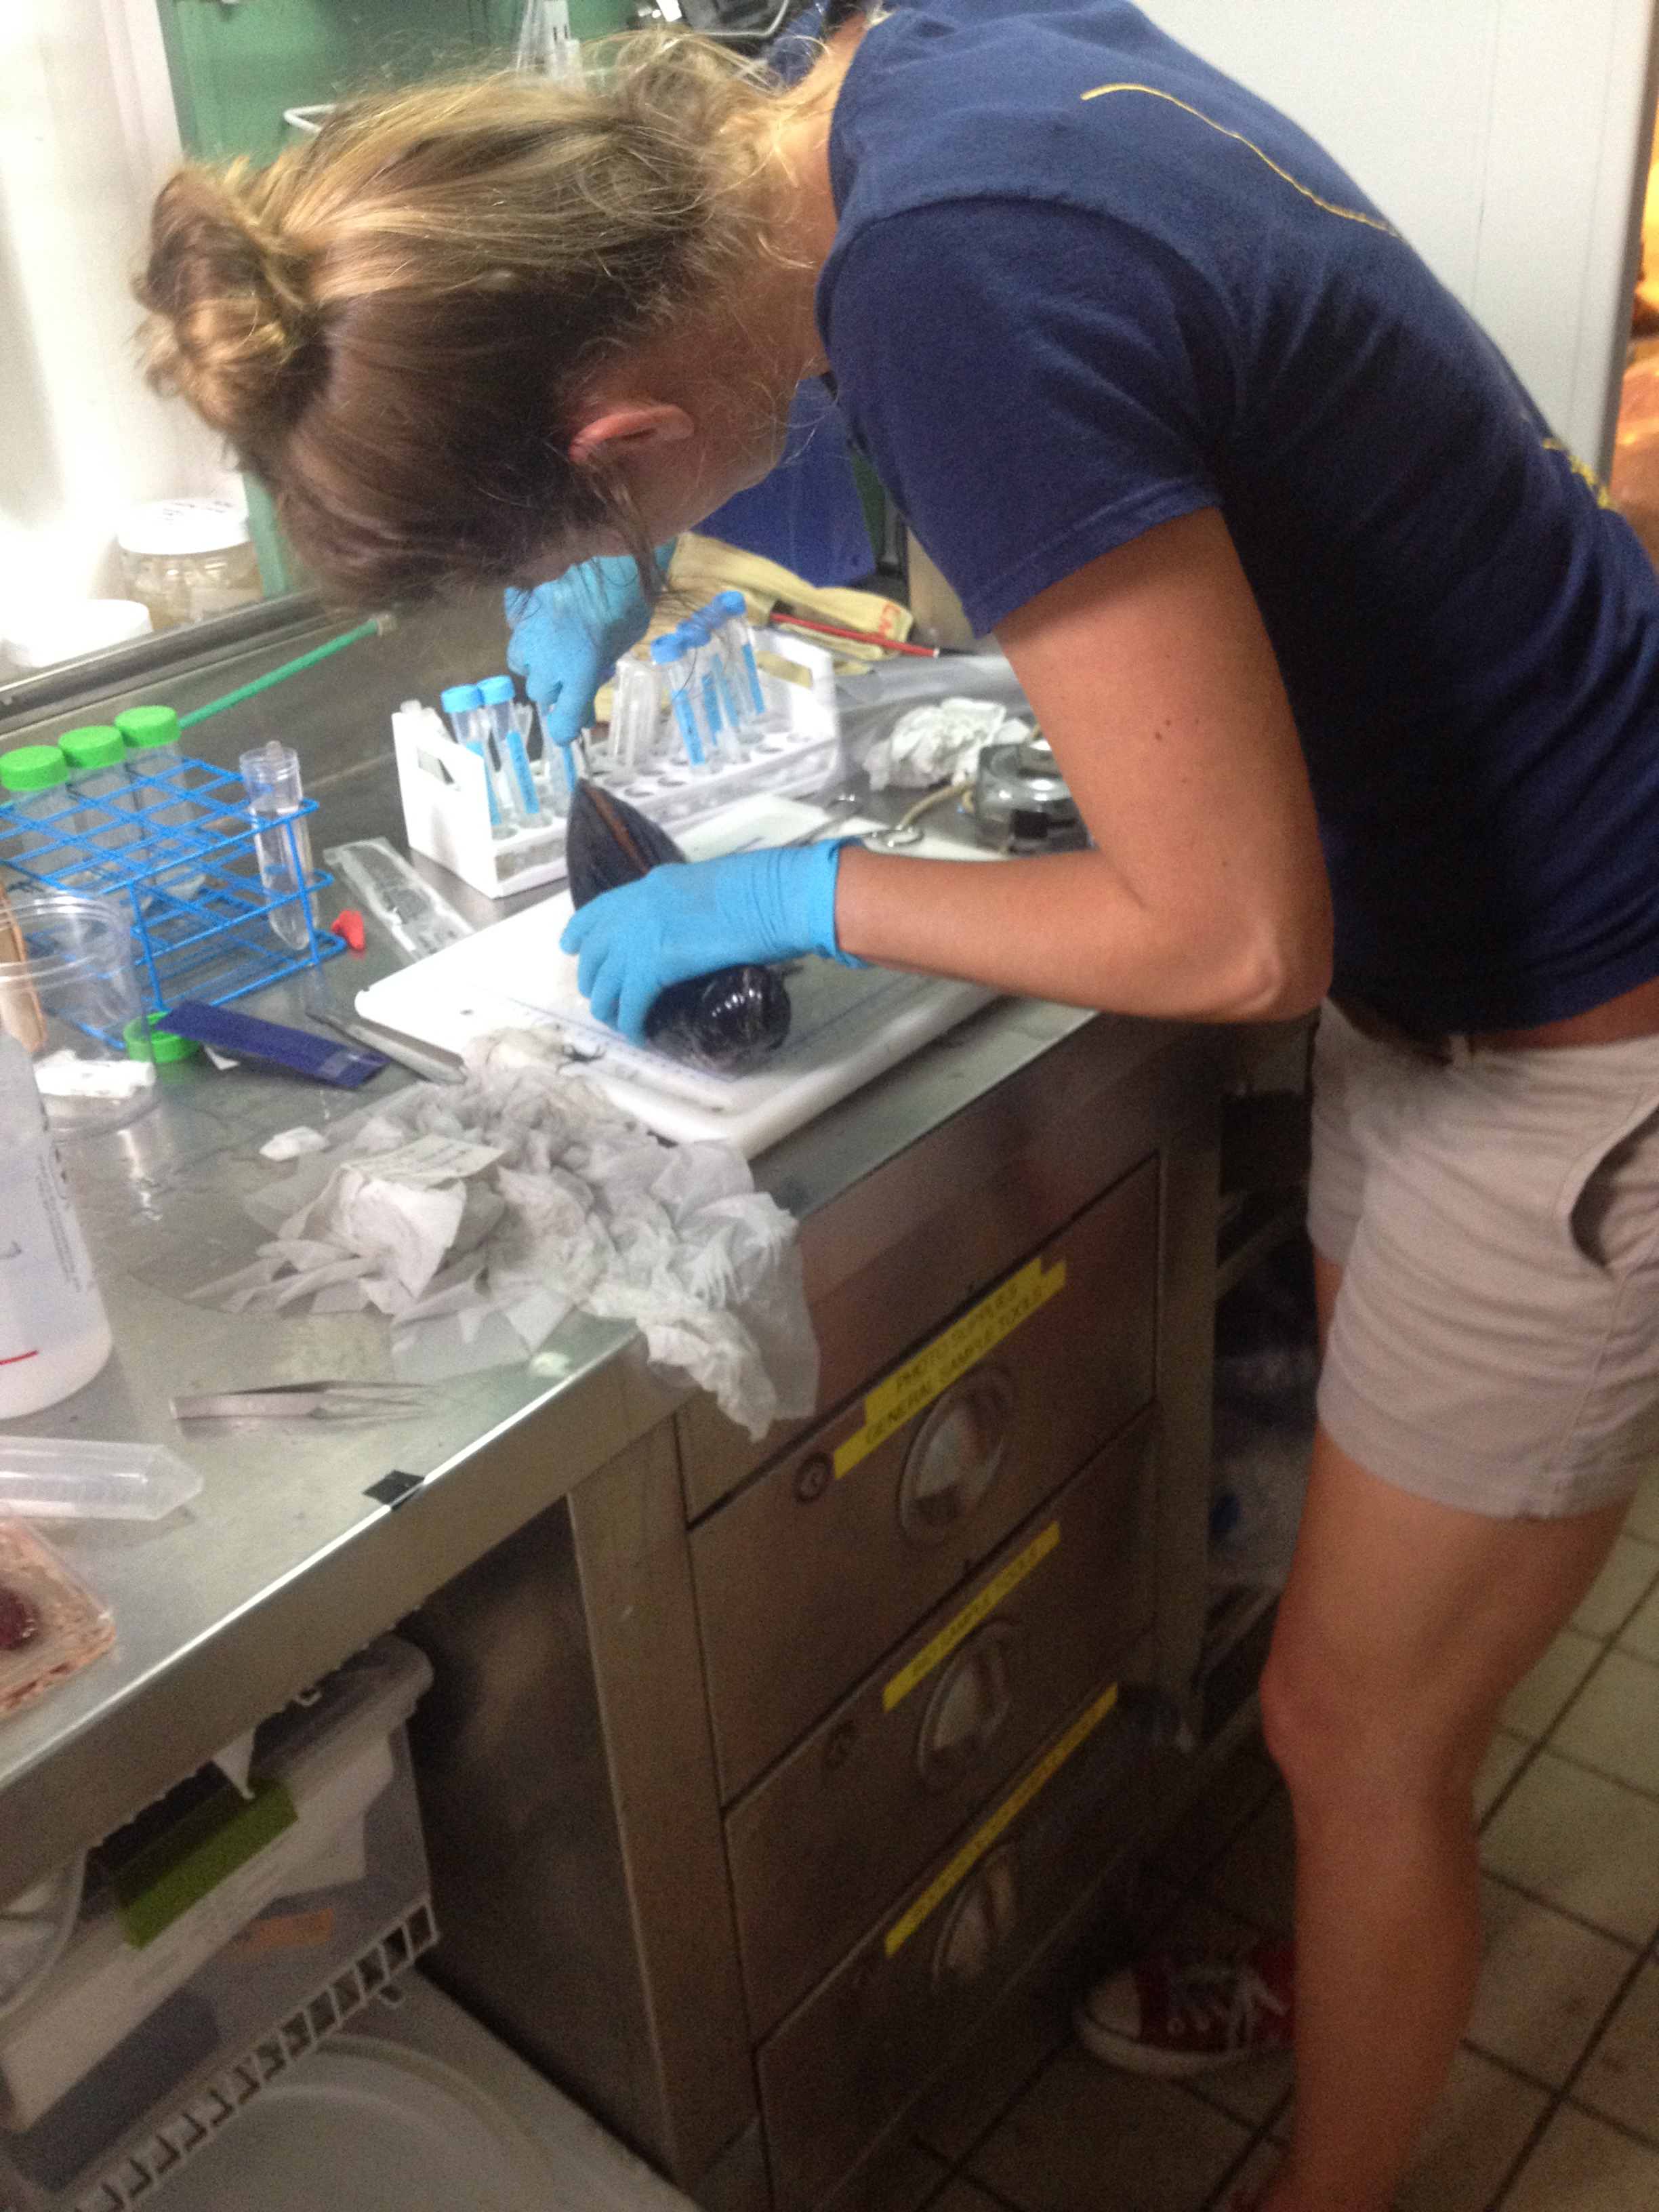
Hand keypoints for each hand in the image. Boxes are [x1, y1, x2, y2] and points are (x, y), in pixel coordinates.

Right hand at [504, 546, 673, 749]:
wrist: (605, 532)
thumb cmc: (630, 586)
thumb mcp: (629, 632)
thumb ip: (605, 658)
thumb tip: (594, 669)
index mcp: (579, 669)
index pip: (562, 718)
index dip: (566, 728)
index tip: (572, 728)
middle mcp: (546, 655)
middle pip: (541, 692)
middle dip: (558, 691)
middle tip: (574, 681)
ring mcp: (526, 626)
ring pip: (520, 661)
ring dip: (538, 664)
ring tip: (556, 651)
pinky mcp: (516, 598)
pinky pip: (516, 624)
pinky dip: (528, 628)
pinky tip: (544, 616)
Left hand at [561, 841, 864, 1041]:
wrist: (774, 897)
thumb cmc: (761, 889)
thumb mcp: (710, 888)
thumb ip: (686, 906)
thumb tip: (687, 929)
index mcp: (651, 885)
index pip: (600, 910)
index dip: (581, 932)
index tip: (571, 948)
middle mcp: (637, 908)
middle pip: (597, 950)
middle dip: (594, 976)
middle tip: (598, 996)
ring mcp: (643, 936)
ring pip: (607, 980)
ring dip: (608, 1004)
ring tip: (615, 1021)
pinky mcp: (655, 965)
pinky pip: (631, 1002)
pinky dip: (631, 1022)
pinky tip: (638, 1035)